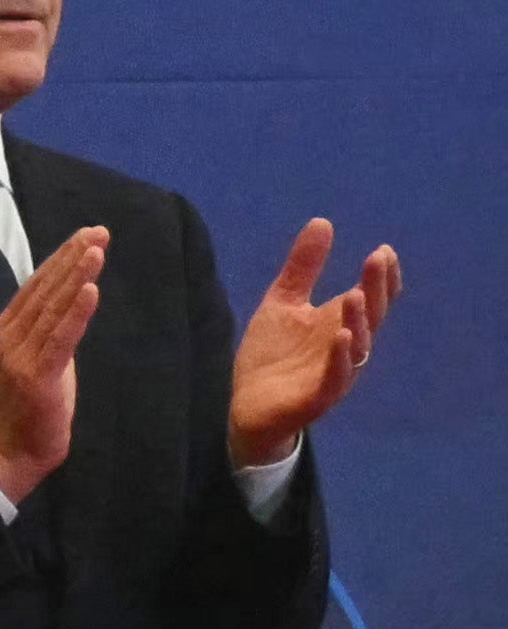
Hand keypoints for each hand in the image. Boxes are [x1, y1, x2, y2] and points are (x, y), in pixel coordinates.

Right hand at [0, 221, 106, 505]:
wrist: (16, 451)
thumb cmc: (33, 406)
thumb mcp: (42, 357)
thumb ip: (51, 328)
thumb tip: (74, 297)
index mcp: (8, 329)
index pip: (37, 285)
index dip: (62, 258)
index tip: (88, 234)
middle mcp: (10, 337)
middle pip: (45, 289)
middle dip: (73, 258)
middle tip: (99, 231)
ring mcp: (21, 356)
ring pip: (54, 308)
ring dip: (77, 276)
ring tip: (97, 250)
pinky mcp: (37, 376)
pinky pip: (61, 338)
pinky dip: (76, 313)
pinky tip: (91, 290)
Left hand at [231, 215, 397, 468]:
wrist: (244, 407)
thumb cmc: (271, 355)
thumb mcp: (283, 302)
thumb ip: (303, 267)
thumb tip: (322, 221)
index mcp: (340, 324)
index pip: (372, 297)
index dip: (381, 277)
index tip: (383, 251)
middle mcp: (345, 348)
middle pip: (370, 316)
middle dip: (375, 288)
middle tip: (377, 259)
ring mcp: (334, 373)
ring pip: (358, 347)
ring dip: (358, 320)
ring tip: (354, 294)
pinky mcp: (317, 397)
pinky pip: (336, 378)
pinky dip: (341, 359)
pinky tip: (342, 338)